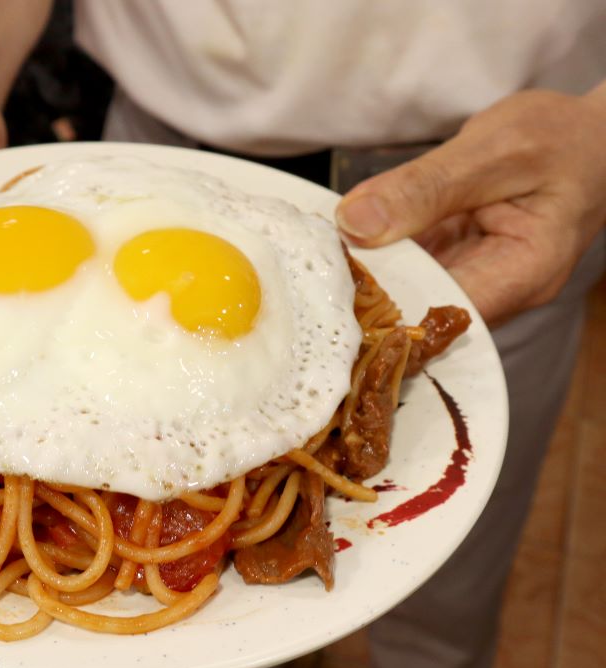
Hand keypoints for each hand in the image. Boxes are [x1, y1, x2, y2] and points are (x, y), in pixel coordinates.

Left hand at [335, 86, 605, 325]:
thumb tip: (354, 223)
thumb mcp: (494, 149)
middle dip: (362, 295)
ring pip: (405, 289)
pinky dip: (377, 252)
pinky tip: (341, 242)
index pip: (438, 315)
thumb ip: (425, 187)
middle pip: (416, 309)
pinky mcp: (456, 259)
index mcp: (521, 275)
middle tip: (306, 275)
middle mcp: (497, 291)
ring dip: (363, 273)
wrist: (594, 135)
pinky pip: (409, 265)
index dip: (381, 311)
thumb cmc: (563, 138)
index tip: (330, 291)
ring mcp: (475, 277)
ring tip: (313, 260)